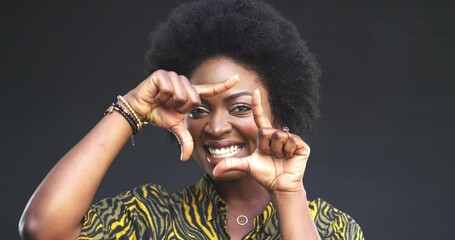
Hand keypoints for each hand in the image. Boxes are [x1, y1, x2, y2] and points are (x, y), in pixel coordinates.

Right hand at [124, 70, 238, 160]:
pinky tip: (157, 94)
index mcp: (191, 93)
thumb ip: (184, 139)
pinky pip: (169, 89)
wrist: (140, 108)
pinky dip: (162, 96)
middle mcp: (185, 83)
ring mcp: (174, 77)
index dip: (224, 84)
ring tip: (163, 100)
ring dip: (170, 102)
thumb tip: (185, 158)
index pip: (211, 89)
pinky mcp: (163, 74)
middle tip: (170, 106)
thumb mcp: (175, 127)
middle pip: (194, 99)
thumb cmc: (159, 114)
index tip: (238, 78)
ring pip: (181, 94)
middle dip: (181, 108)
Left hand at [212, 89, 309, 192]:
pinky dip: (288, 151)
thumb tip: (214, 170)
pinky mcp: (301, 146)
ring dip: (277, 150)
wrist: (279, 186)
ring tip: (279, 157)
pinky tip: (289, 157)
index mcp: (265, 137)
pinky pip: (292, 140)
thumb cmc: (265, 175)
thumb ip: (231, 164)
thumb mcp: (246, 166)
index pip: (260, 117)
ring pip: (279, 135)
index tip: (255, 91)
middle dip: (266, 145)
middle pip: (267, 130)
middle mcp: (277, 135)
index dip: (257, 105)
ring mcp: (290, 139)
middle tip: (270, 155)